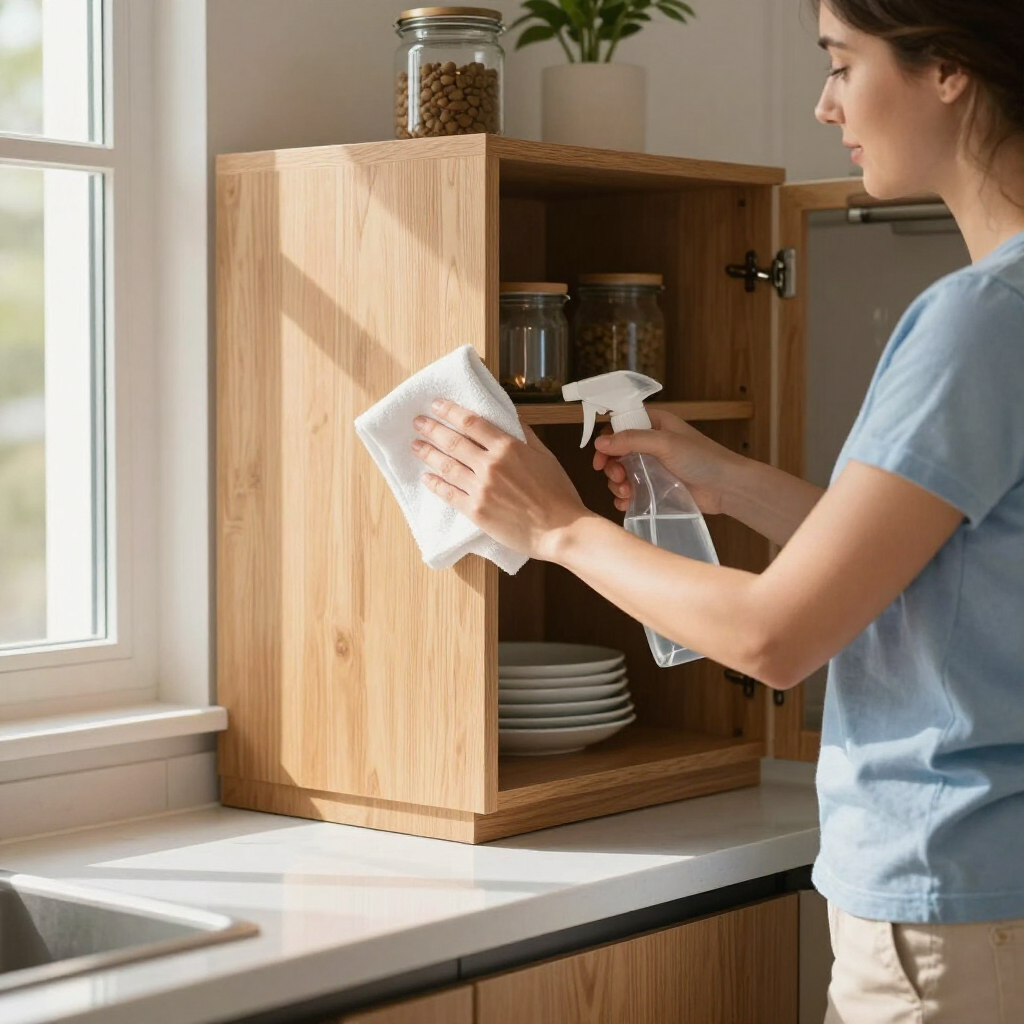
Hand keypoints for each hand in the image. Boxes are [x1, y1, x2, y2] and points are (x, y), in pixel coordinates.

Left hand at [412, 399, 595, 561]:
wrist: (560, 530)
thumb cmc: (557, 494)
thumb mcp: (546, 456)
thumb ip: (525, 435)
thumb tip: (509, 418)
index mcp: (508, 447)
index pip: (472, 422)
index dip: (450, 411)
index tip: (437, 405)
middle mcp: (490, 465)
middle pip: (453, 441)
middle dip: (432, 429)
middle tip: (418, 422)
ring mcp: (480, 488)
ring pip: (447, 465)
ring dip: (428, 453)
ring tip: (416, 445)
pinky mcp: (476, 511)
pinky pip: (449, 494)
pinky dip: (435, 484)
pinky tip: (426, 477)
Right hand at [592, 408, 743, 513]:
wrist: (727, 487)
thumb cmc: (703, 458)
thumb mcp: (665, 443)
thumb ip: (631, 439)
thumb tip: (600, 443)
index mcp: (654, 424)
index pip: (620, 425)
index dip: (607, 439)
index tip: (600, 455)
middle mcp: (651, 443)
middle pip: (616, 452)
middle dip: (611, 466)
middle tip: (618, 477)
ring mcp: (653, 466)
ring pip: (621, 473)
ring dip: (617, 484)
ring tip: (625, 493)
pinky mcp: (656, 487)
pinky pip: (631, 491)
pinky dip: (624, 498)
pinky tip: (627, 503)